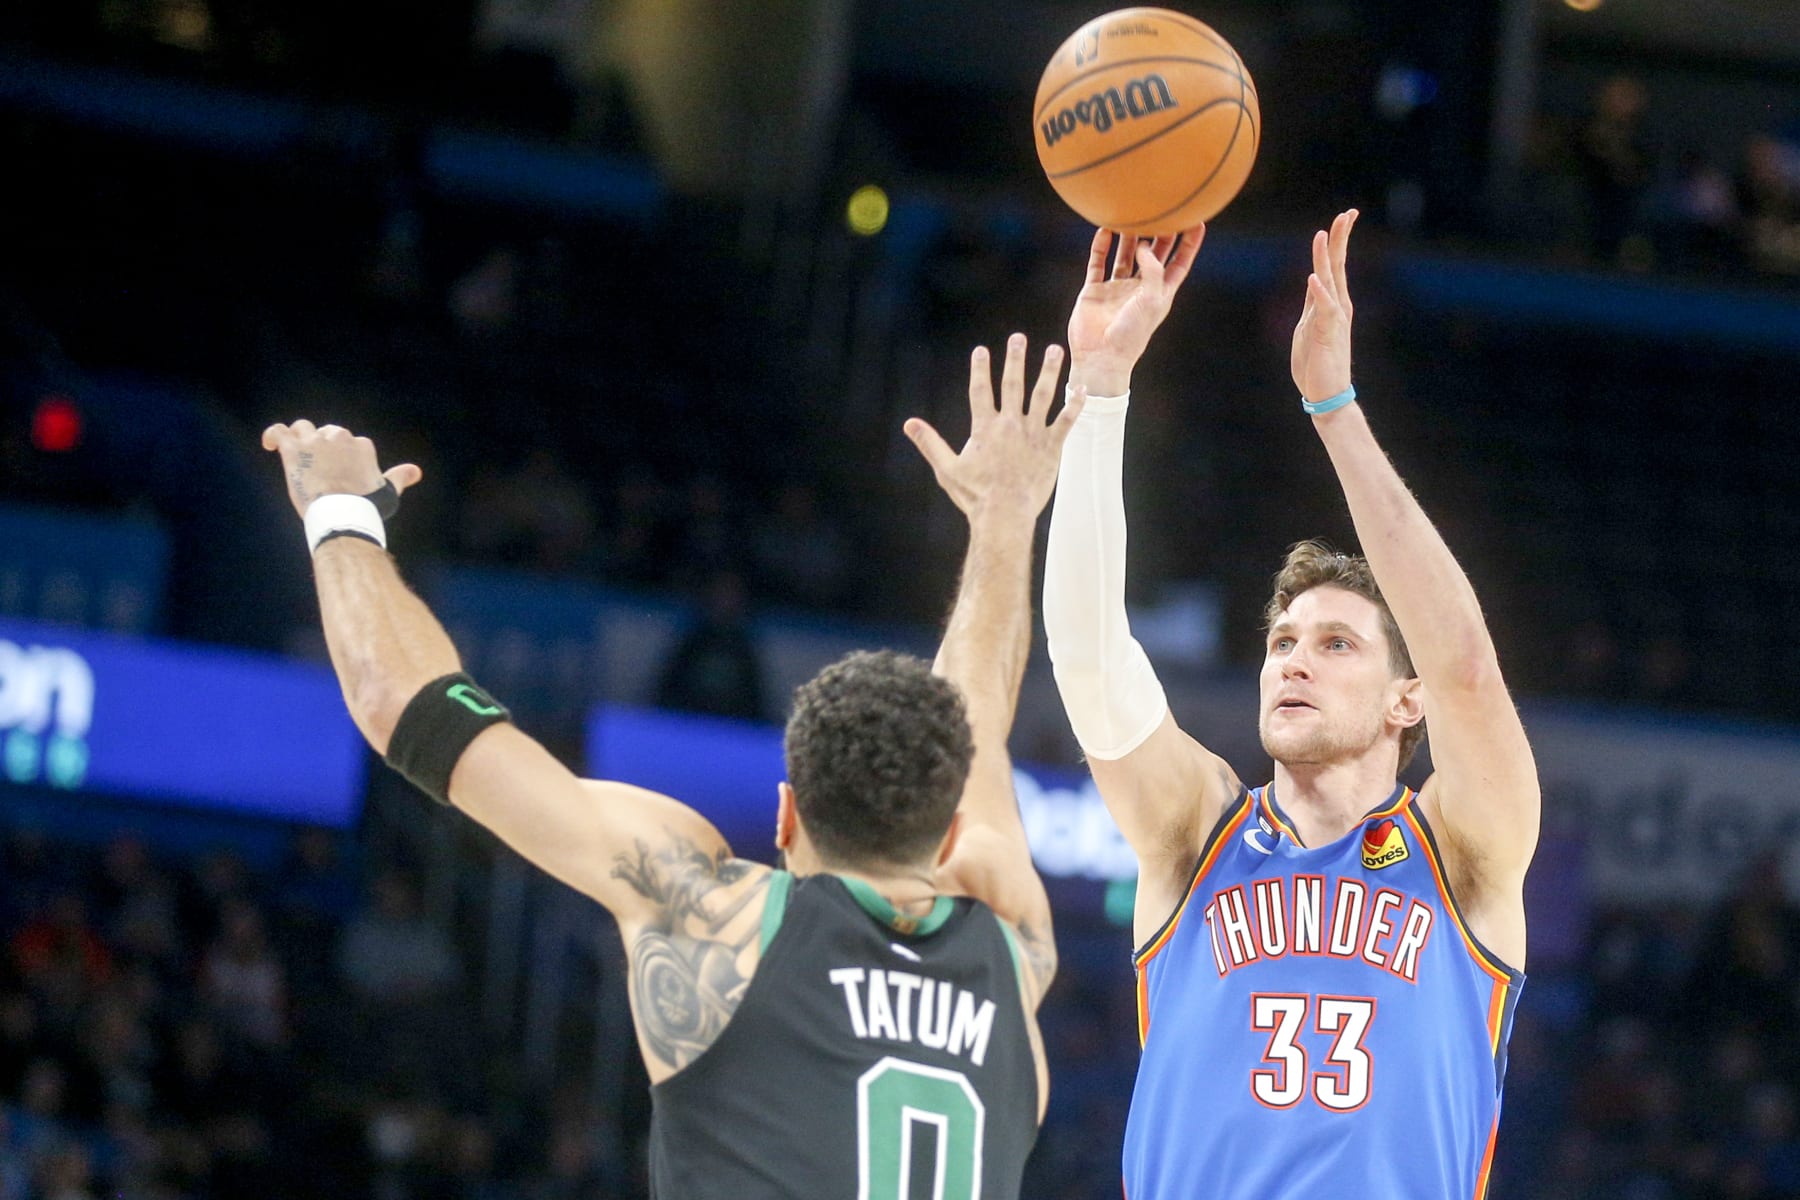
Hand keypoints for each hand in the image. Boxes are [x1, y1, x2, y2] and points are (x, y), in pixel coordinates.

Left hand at [261, 420, 422, 518]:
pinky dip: (273, 436)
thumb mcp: (387, 490)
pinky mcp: (293, 448)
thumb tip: (416, 471)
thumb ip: (399, 477)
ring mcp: (315, 441)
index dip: (343, 457)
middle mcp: (339, 436)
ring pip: (302, 428)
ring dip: (299, 438)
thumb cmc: (367, 505)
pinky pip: (279, 431)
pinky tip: (270, 445)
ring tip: (296, 454)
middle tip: (319, 471)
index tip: (340, 475)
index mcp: (361, 444)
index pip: (349, 442)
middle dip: (322, 448)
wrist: (343, 513)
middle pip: (326, 433)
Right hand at [904, 335, 1084, 521]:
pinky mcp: (1052, 447)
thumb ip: (930, 443)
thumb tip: (909, 424)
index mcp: (984, 428)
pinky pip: (1066, 421)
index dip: (980, 369)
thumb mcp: (946, 469)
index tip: (981, 350)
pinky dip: (1075, 405)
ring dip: (1049, 371)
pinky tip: (1082, 388)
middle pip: (1013, 384)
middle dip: (1015, 359)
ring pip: (1043, 395)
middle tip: (1018, 338)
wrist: (1005, 514)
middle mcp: (1010, 424)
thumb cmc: (974, 495)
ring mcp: (1033, 434)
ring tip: (1055, 349)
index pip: (980, 391)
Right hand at [1066, 224, 1203, 395]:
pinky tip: (1103, 230)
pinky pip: (1097, 263)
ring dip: (1127, 236)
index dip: (1189, 243)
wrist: (1101, 357)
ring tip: (1129, 212)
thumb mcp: (1151, 301)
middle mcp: (1139, 287)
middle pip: (1153, 253)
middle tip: (1161, 208)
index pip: (1179, 263)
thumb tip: (1144, 245)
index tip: (1196, 220)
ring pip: (1124, 254)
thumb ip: (1152, 271)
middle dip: (1158, 232)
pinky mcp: (1095, 290)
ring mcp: (1117, 288)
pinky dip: (1100, 247)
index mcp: (1160, 292)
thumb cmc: (1132, 335)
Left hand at [1290, 209, 1358, 404]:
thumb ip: (1314, 303)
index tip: (1343, 217)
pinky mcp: (1326, 334)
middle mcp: (1337, 306)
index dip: (1337, 241)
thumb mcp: (1310, 325)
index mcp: (1332, 303)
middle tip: (1347, 213)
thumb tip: (1314, 281)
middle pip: (1337, 266)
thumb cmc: (1316, 362)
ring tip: (1324, 234)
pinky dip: (1319, 293)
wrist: (1326, 392)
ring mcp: (1333, 319)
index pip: (1334, 266)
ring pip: (1330, 281)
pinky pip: (1323, 310)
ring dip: (1325, 258)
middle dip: (1340, 239)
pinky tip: (1314, 277)